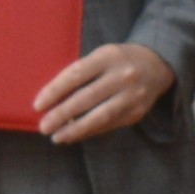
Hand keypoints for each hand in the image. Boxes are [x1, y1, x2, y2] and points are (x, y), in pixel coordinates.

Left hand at [36, 43, 172, 144]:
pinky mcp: (137, 112)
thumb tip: (51, 100)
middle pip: (86, 98)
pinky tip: (74, 135)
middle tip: (43, 127)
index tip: (38, 105)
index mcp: (108, 56)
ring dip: (75, 129)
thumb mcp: (101, 57)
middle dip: (62, 114)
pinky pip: (109, 125)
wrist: (157, 65)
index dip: (55, 91)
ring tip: (57, 137)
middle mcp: (122, 75)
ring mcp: (132, 96)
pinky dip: (89, 132)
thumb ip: (80, 73)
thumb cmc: (117, 61)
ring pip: (99, 116)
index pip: (76, 75)